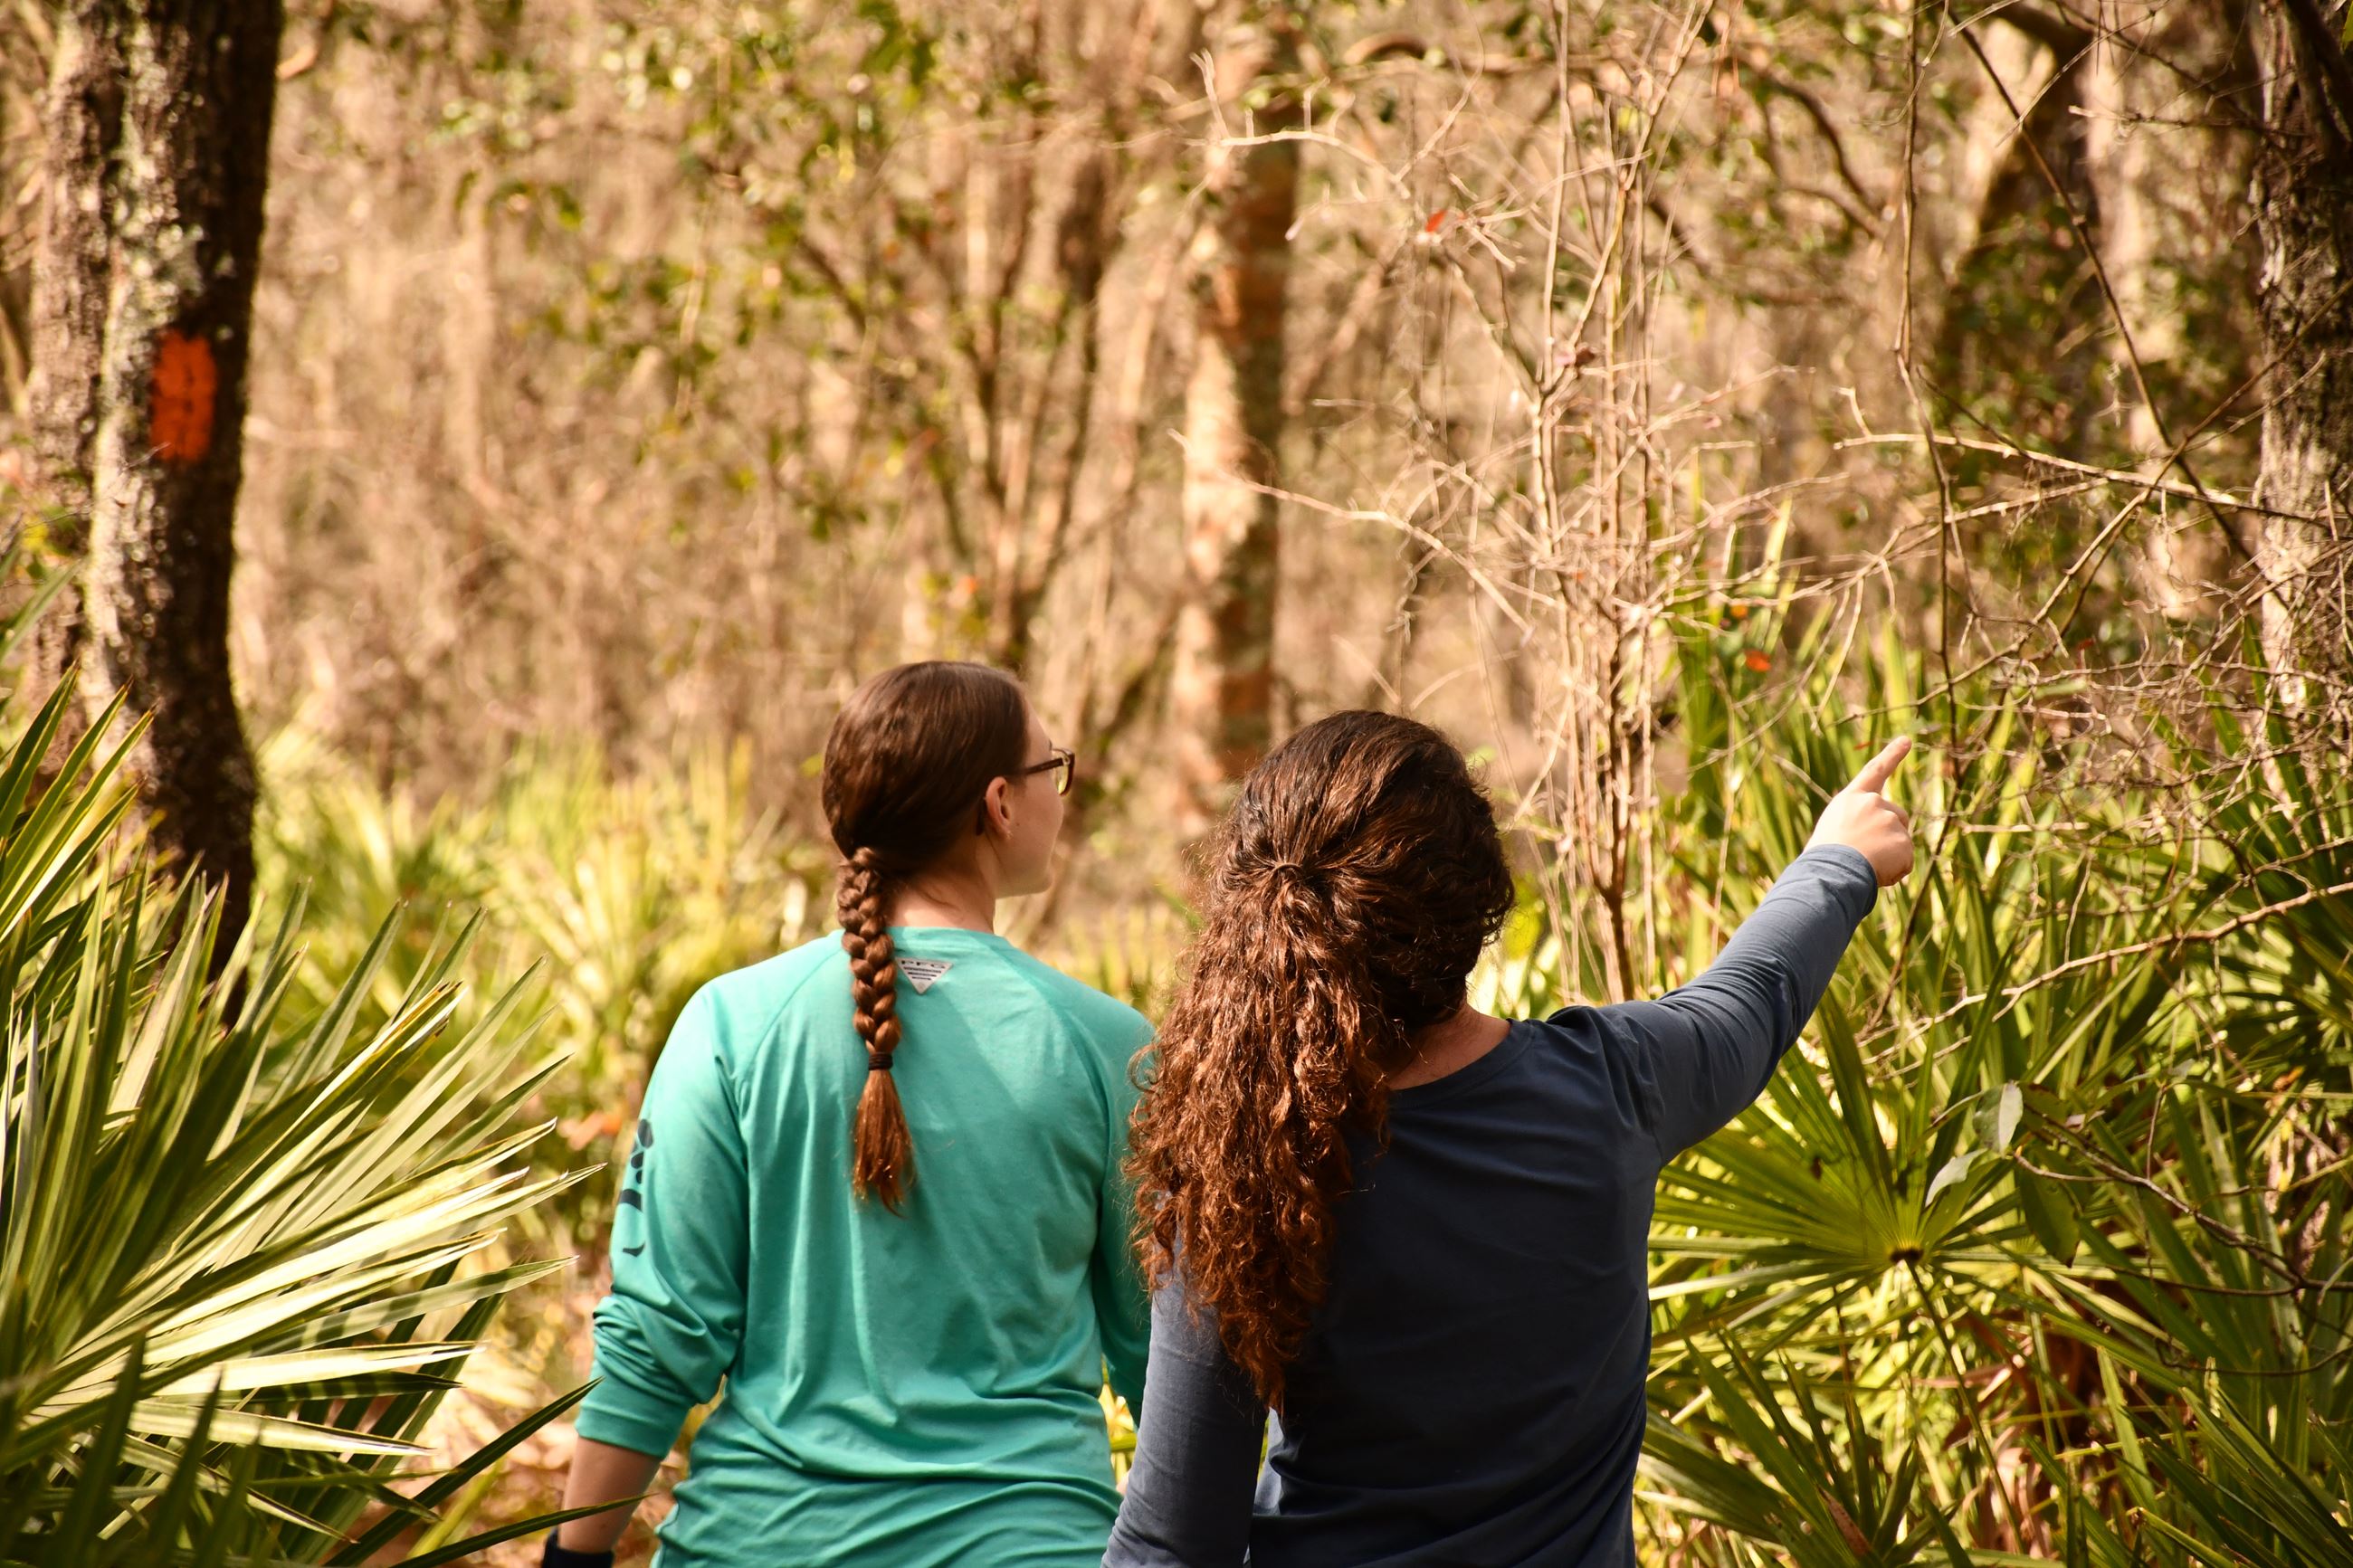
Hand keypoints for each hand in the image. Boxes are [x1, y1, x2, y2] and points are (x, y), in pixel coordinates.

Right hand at [1808, 736, 1914, 886]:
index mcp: (1851, 798)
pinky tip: (1875, 874)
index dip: (1892, 755)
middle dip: (1890, 834)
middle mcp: (1872, 802)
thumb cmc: (1822, 859)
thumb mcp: (1834, 831)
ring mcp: (1889, 820)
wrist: (1829, 872)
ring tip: (1864, 865)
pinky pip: (1904, 862)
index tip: (1907, 740)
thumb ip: (1858, 825)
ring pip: (1900, 841)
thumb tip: (1880, 842)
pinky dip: (1894, 871)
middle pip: (1897, 816)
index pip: (1875, 771)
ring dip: (1888, 856)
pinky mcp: (1903, 841)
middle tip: (1864, 854)